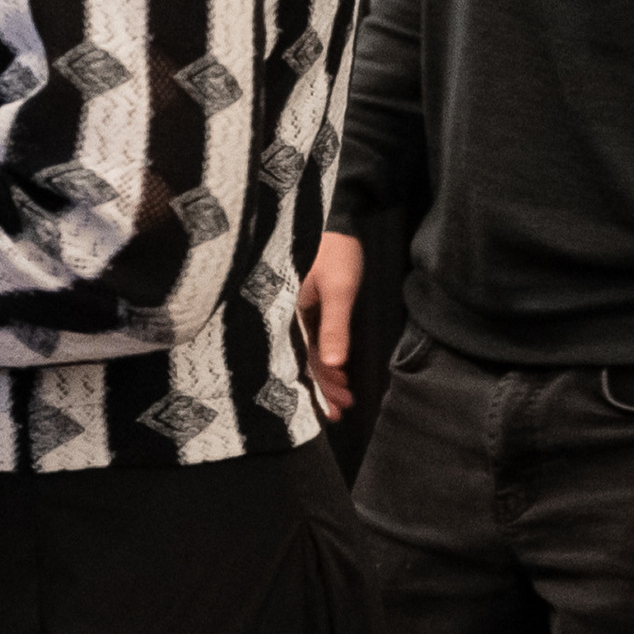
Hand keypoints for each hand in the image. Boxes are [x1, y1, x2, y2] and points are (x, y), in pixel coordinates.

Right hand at [297, 232, 363, 418]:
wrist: (338, 223)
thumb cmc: (335, 252)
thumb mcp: (338, 290)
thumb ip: (335, 327)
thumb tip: (333, 365)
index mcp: (288, 314)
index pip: (303, 359)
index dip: (320, 385)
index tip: (335, 408)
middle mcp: (288, 316)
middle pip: (303, 359)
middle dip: (323, 387)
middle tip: (342, 410)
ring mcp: (297, 312)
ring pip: (308, 351)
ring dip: (326, 375)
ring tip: (345, 396)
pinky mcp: (308, 306)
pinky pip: (312, 339)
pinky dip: (324, 356)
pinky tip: (335, 368)